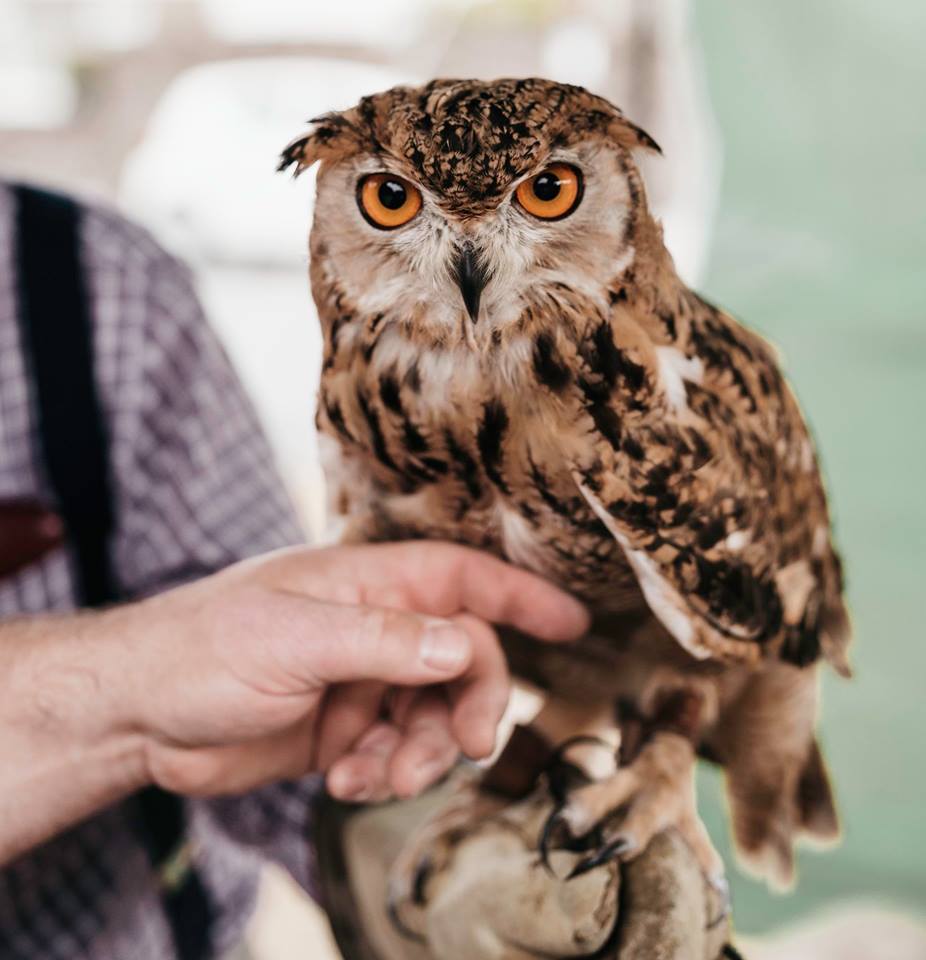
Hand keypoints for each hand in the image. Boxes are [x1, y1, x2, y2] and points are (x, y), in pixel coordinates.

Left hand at [108, 543, 587, 801]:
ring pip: (431, 715)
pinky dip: (382, 772)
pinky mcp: (344, 729)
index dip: (522, 597)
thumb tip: (463, 645)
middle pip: (461, 660)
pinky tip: (343, 780)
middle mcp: (373, 628)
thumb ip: (382, 641)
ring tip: (376, 776)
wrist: (137, 714)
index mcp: (367, 583)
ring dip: (419, 753)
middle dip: (468, 705)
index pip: (463, 580)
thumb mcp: (293, 638)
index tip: (574, 623)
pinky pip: (394, 752)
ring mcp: (360, 680)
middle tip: (464, 747)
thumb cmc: (203, 648)